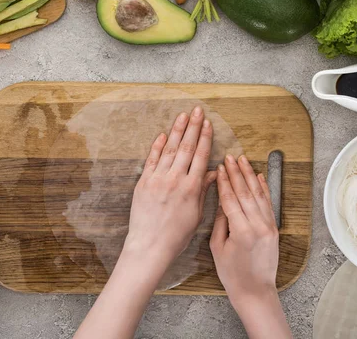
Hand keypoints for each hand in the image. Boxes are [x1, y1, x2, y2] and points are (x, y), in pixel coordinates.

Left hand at [123, 106, 216, 265]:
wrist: (150, 246)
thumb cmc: (176, 235)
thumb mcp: (196, 214)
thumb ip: (204, 191)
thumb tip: (213, 172)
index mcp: (192, 188)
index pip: (200, 156)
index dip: (205, 138)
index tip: (208, 124)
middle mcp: (175, 180)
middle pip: (186, 147)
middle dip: (193, 127)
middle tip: (197, 110)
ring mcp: (158, 179)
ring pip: (169, 149)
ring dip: (176, 130)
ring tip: (182, 116)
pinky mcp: (143, 183)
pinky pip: (151, 160)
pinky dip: (157, 146)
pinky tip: (162, 135)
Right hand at [210, 154, 278, 304]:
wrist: (255, 291)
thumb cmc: (232, 274)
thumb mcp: (217, 247)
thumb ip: (220, 222)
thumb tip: (222, 200)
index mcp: (240, 231)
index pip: (231, 198)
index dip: (225, 181)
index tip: (221, 167)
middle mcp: (257, 226)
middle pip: (245, 193)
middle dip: (237, 173)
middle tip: (230, 157)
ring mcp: (268, 227)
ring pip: (258, 195)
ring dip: (250, 176)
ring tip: (243, 160)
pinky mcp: (274, 229)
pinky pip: (268, 204)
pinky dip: (264, 188)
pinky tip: (259, 176)